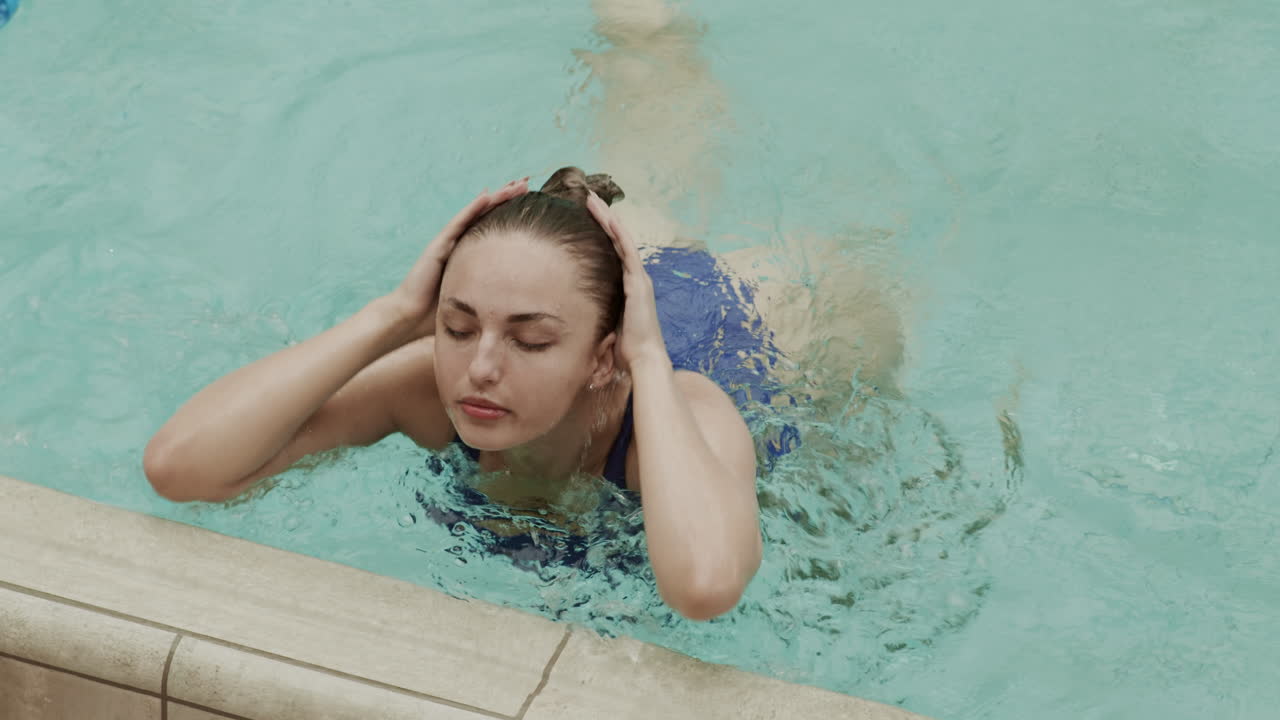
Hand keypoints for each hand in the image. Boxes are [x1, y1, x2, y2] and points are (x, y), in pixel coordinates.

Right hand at [390, 178, 528, 337]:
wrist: (410, 316)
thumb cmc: (439, 311)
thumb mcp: (473, 297)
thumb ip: (489, 291)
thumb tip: (518, 299)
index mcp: (468, 252)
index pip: (492, 226)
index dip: (509, 212)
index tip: (529, 200)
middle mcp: (458, 242)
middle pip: (485, 214)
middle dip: (505, 198)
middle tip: (526, 183)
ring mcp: (447, 241)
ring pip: (475, 214)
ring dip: (494, 197)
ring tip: (513, 185)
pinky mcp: (438, 246)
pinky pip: (458, 223)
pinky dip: (472, 208)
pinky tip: (486, 196)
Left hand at [585, 190, 669, 373]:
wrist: (644, 358)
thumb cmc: (625, 349)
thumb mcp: (607, 324)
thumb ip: (598, 313)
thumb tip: (576, 314)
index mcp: (629, 287)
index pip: (614, 252)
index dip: (602, 232)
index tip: (588, 216)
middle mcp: (636, 278)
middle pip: (617, 240)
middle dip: (603, 218)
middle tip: (587, 198)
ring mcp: (638, 278)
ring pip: (622, 240)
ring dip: (608, 218)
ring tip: (592, 200)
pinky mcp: (638, 282)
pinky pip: (627, 251)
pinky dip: (618, 233)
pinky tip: (609, 218)